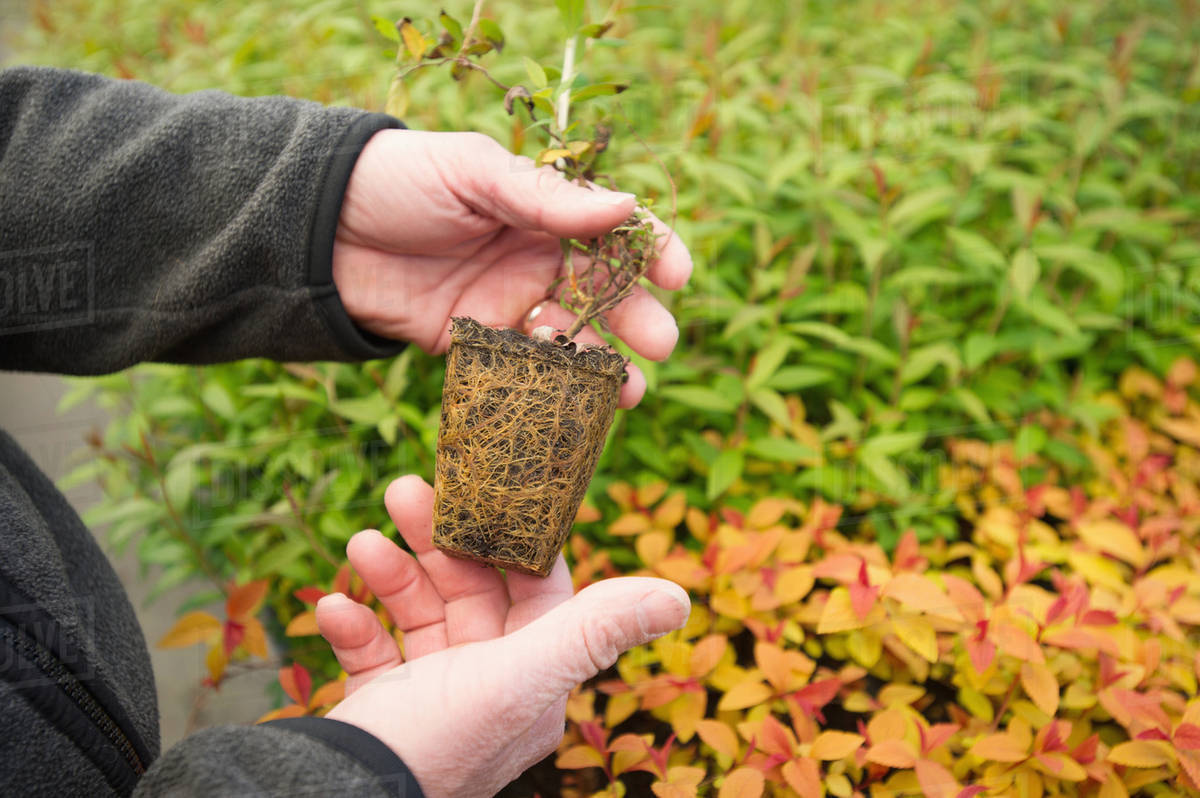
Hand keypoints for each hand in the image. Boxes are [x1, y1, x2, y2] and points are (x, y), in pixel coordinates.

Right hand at [315, 475, 690, 797]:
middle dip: (438, 539)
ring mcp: (434, 697)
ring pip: (420, 612)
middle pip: (472, 590)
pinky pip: (372, 652)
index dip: (512, 538)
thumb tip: (679, 598)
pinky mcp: (383, 709)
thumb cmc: (435, 742)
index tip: (486, 490)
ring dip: (390, 573)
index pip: (536, 589)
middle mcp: (490, 687)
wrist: (331, 795)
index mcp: (533, 680)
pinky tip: (331, 607)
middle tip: (405, 490)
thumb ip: (594, 632)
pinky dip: (353, 625)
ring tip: (362, 541)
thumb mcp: (518, 678)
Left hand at [332, 130, 692, 407]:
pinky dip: (549, 390)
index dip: (651, 251)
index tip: (678, 274)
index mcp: (541, 210)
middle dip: (636, 319)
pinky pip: (520, 371)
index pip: (612, 231)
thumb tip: (624, 207)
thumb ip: (545, 199)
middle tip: (660, 343)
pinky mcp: (470, 346)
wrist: (317, 229)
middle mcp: (533, 259)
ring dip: (602, 365)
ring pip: (569, 339)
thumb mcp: (473, 174)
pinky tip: (572, 407)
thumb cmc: (399, 181)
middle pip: (601, 293)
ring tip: (628, 391)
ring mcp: (504, 305)